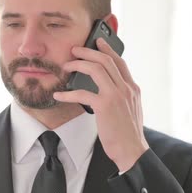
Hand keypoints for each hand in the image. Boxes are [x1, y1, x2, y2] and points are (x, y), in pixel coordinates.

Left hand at [53, 38, 148, 171]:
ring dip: (78, 65)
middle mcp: (126, 88)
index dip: (108, 50)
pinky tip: (59, 95)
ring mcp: (116, 95)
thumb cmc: (128, 134)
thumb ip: (123, 96)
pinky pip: (82, 93)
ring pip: (96, 69)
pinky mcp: (105, 106)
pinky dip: (68, 93)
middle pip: (106, 60)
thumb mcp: (130, 109)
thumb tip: (110, 89)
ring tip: (66, 66)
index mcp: (133, 88)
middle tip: (74, 50)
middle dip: (88, 52)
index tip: (98, 41)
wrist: (132, 151)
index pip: (120, 62)